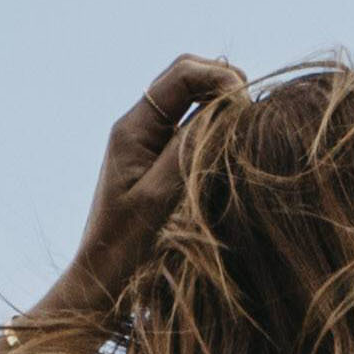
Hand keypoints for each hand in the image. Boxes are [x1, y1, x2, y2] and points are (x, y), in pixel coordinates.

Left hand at [48, 56, 241, 319]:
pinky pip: (193, 125)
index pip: (182, 74)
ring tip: (246, 127)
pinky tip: (233, 144)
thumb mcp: (159, 197)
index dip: (220, 78)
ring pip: (193, 98)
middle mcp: (139, 126)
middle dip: (224, 82)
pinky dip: (217, 125)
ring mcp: (150, 141)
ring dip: (222, 102)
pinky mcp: (159, 160)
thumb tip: (226, 108)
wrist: (102, 280)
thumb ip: (189, 149)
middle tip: (251, 112)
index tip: (246, 105)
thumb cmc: (125, 247)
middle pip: (188, 75)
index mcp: (132, 128)